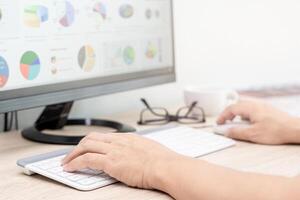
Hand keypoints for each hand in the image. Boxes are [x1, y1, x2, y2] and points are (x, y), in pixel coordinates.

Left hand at [62, 132, 180, 188]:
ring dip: (73, 154)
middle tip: (72, 154)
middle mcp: (118, 141)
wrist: (165, 166)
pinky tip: (70, 168)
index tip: (88, 147)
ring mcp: (114, 150)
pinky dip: (75, 163)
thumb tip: (137, 154)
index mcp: (128, 138)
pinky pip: (87, 160)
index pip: (104, 136)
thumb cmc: (162, 161)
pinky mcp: (111, 162)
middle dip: (79, 145)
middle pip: (91, 138)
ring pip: (85, 146)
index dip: (92, 142)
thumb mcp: (150, 149)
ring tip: (66, 162)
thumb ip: (139, 150)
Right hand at [217, 99, 299, 143]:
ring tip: (235, 123)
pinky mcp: (268, 110)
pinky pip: (252, 109)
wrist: (295, 129)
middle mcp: (256, 104)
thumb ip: (237, 132)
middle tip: (224, 122)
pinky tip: (248, 122)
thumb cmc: (277, 130)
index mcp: (250, 108)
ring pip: (244, 106)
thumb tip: (227, 131)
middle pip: (237, 105)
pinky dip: (245, 114)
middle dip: (228, 114)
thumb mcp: (253, 135)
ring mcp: (262, 106)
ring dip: (237, 114)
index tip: (218, 123)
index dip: (222, 116)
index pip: (231, 108)